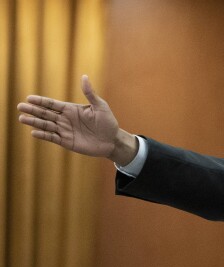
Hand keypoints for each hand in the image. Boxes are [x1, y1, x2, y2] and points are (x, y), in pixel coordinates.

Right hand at [17, 75, 136, 164]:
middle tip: (20, 107)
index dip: (41, 101)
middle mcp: (65, 119)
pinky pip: (53, 138)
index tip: (29, 98)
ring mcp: (65, 131)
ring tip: (22, 118)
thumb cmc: (108, 122)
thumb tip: (84, 77)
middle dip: (33, 110)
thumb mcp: (100, 106)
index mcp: (71, 109)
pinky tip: (34, 132)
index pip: (53, 104)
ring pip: (46, 125)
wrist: (112, 141)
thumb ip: (90, 94)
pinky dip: (43, 135)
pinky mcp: (67, 142)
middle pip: (46, 114)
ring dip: (35, 122)